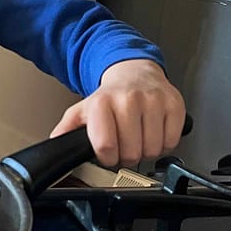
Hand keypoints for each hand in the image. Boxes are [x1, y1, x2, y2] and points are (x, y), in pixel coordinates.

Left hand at [50, 59, 185, 167]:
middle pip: (131, 153)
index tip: (107, 153)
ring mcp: (153, 101)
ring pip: (152, 149)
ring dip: (145, 150)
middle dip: (126, 155)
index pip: (106, 146)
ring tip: (138, 137)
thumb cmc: (109, 97)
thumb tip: (56, 142)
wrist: (134, 73)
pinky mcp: (174, 104)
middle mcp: (128, 100)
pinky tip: (153, 132)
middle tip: (124, 144)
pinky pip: (172, 141)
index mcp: (102, 103)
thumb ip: (67, 128)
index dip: (107, 157)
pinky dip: (164, 143)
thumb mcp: (83, 110)